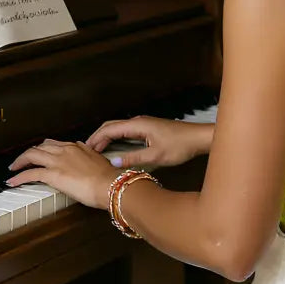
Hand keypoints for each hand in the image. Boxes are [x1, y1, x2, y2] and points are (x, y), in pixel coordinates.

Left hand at [6, 139, 118, 209]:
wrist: (108, 184)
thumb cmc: (107, 177)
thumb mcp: (98, 161)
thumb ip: (89, 156)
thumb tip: (86, 154)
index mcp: (76, 147)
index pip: (54, 144)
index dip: (44, 149)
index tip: (41, 154)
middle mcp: (65, 150)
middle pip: (40, 146)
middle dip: (29, 153)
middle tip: (23, 160)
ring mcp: (57, 161)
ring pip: (32, 155)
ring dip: (20, 161)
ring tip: (14, 167)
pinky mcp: (52, 174)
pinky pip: (30, 173)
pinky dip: (19, 177)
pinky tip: (12, 181)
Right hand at [85, 116, 212, 169]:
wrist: (198, 138)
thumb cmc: (180, 146)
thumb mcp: (155, 156)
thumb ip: (133, 158)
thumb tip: (113, 162)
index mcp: (138, 125)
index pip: (110, 129)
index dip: (96, 139)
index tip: (86, 151)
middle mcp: (139, 121)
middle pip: (112, 126)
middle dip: (98, 137)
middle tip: (87, 151)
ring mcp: (144, 124)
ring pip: (119, 128)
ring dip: (106, 137)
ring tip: (96, 151)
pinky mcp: (148, 129)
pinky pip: (126, 131)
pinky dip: (116, 138)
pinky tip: (114, 148)